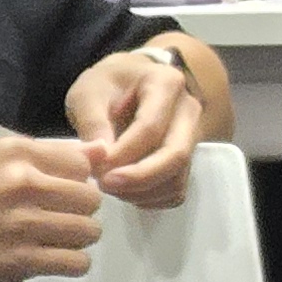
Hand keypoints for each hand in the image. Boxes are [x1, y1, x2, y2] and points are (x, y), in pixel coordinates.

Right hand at [0, 133, 103, 281]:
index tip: (65, 191)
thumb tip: (102, 152)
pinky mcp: (20, 261)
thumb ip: (50, 152)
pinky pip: (75, 263)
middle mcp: (24, 184)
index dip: (79, 180)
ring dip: (80, 237)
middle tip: (63, 217)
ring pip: (88, 231)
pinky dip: (75, 263)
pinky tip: (59, 258)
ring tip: (60, 238)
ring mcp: (23, 225)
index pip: (84, 164)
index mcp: (19, 154)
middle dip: (82, 210)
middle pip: (91, 199)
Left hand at [63, 46, 205, 209]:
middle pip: (175, 155)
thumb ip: (92, 123)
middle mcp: (188, 109)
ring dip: (141, 191)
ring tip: (109, 184)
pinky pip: (176, 189)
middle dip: (139, 178)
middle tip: (104, 185)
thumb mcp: (88, 93)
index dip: (122, 154)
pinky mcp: (187, 158)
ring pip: (177, 176)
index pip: (150, 128)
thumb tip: (99, 158)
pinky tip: (126, 190)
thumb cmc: (106, 86)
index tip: (94, 168)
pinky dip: (151, 198)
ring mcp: (192, 135)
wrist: (126, 84)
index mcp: (166, 83)